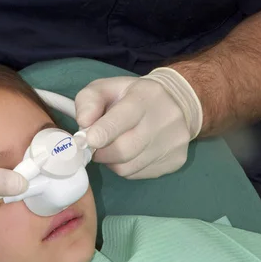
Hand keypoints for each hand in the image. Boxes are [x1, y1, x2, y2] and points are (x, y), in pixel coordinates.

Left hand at [75, 68, 202, 178]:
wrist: (177, 101)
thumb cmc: (132, 95)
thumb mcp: (106, 87)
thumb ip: (89, 100)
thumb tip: (83, 123)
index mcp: (145, 96)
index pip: (124, 118)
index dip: (104, 132)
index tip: (88, 140)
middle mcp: (164, 119)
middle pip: (124, 149)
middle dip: (102, 152)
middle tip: (94, 147)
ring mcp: (173, 142)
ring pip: (129, 166)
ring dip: (113, 161)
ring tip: (114, 146)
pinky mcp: (176, 160)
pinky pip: (140, 174)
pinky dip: (127, 167)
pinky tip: (131, 152)